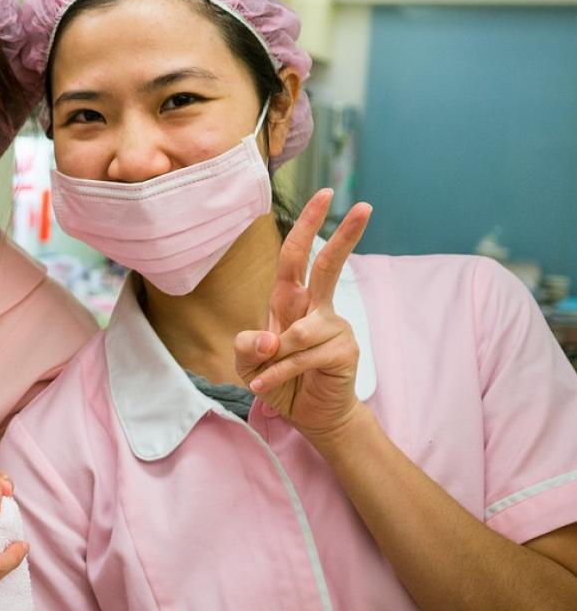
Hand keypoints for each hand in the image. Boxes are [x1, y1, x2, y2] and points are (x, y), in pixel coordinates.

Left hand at [235, 188, 372, 441]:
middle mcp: (317, 308)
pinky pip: (303, 356)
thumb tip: (270, 338)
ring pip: (300, 331)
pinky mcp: (343, 351)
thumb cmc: (278, 380)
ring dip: (275, 358)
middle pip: (329, 265)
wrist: (309, 415)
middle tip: (362, 206)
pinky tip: (267, 385)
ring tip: (264, 377)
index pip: (298, 256)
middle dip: (344, 235)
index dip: (307, 225)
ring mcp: (334, 328)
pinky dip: (280, 373)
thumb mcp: (248, 362)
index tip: (325, 195)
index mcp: (291, 301)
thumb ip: (247, 345)